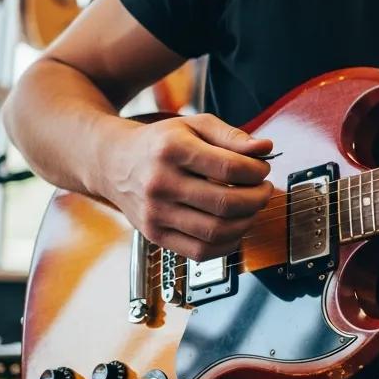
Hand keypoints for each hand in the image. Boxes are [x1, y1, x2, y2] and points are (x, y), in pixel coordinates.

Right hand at [100, 113, 274, 258]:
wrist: (114, 162)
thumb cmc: (161, 143)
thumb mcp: (195, 126)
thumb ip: (232, 136)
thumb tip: (265, 149)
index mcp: (172, 150)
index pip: (230, 168)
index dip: (257, 171)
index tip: (262, 169)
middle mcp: (160, 183)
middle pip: (226, 203)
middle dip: (257, 198)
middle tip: (263, 190)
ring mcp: (155, 213)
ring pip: (217, 231)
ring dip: (247, 222)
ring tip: (250, 208)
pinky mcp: (154, 236)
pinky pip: (201, 252)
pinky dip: (227, 244)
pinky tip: (234, 228)